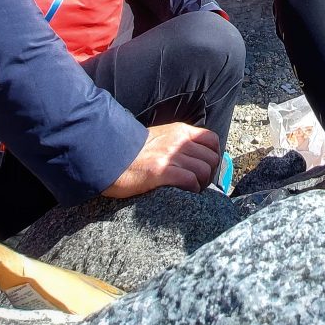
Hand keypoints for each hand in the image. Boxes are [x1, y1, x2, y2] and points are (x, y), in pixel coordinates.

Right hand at [102, 122, 219, 197]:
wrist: (110, 156)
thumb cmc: (134, 151)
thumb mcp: (161, 136)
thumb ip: (179, 141)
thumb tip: (196, 156)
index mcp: (180, 131)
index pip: (212, 140)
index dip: (214, 156)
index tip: (206, 168)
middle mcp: (179, 142)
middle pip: (211, 158)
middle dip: (209, 174)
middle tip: (199, 184)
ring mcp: (171, 156)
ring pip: (203, 170)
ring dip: (201, 184)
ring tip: (192, 190)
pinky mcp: (161, 172)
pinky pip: (190, 181)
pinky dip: (191, 190)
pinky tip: (184, 193)